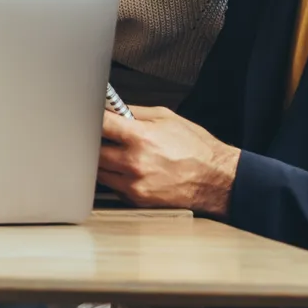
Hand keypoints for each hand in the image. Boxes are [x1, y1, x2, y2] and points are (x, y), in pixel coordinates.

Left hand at [97, 107, 238, 215]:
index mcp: (141, 138)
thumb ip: (134, 112)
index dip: (92, 117)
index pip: (100, 124)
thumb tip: (112, 108)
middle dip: (96, 141)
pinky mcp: (137, 199)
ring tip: (117, 152)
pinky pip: (112, 186)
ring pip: (99, 170)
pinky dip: (115, 177)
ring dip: (102, 160)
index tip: (90, 115)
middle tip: (105, 136)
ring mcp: (134, 184)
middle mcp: (134, 163)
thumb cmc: (196, 148)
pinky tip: (128, 169)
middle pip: (93, 150)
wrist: (216, 179)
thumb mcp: (166, 118)